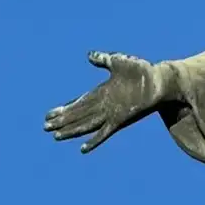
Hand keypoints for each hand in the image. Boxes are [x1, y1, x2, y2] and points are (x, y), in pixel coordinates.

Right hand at [44, 51, 167, 152]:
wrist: (159, 81)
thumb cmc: (141, 71)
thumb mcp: (118, 62)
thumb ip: (103, 59)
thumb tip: (89, 55)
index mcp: (101, 93)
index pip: (78, 103)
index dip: (64, 109)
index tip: (49, 114)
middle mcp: (103, 105)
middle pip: (77, 116)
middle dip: (61, 121)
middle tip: (45, 127)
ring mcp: (111, 114)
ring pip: (85, 125)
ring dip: (71, 131)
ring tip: (56, 136)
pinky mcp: (120, 120)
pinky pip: (104, 133)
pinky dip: (93, 141)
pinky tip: (83, 149)